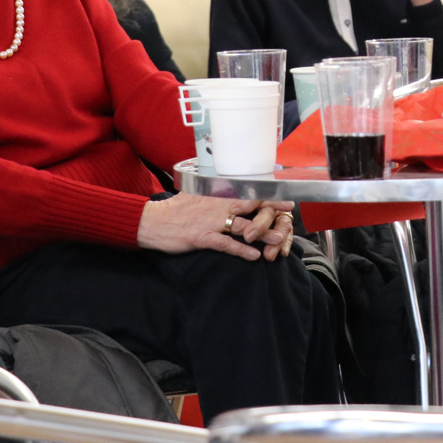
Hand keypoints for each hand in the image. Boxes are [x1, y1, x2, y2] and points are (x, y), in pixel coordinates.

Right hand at [137, 194, 295, 260]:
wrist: (153, 221)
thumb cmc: (175, 209)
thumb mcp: (195, 193)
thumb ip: (213, 191)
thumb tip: (226, 187)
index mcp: (217, 193)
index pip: (246, 190)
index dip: (266, 192)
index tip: (283, 192)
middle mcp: (217, 204)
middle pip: (250, 204)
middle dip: (272, 207)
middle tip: (290, 211)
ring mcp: (211, 221)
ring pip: (243, 226)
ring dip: (263, 233)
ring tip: (279, 238)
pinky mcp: (202, 237)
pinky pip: (226, 244)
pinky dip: (241, 250)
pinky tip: (254, 256)